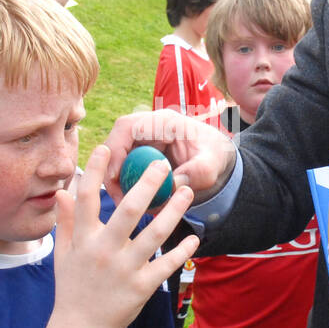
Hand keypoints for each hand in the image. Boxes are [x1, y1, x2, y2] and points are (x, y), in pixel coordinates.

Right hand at [53, 146, 198, 327]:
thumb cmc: (72, 288)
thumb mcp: (62, 254)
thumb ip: (64, 222)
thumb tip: (62, 192)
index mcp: (83, 239)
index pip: (87, 196)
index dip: (96, 169)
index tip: (107, 146)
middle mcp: (104, 251)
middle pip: (128, 210)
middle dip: (147, 183)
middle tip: (162, 164)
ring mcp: (124, 269)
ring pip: (154, 235)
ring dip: (173, 211)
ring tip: (186, 192)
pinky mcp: (141, 288)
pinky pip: (166, 265)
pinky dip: (182, 251)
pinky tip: (194, 238)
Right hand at [104, 110, 236, 203]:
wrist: (217, 157)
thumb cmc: (214, 156)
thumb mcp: (211, 165)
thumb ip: (196, 172)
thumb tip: (174, 184)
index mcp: (163, 121)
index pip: (127, 126)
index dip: (115, 149)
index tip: (115, 176)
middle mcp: (147, 128)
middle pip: (114, 144)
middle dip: (111, 171)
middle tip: (117, 198)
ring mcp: (141, 142)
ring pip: (116, 159)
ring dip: (117, 183)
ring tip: (128, 206)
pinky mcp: (140, 155)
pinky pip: (124, 170)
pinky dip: (127, 187)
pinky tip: (138, 204)